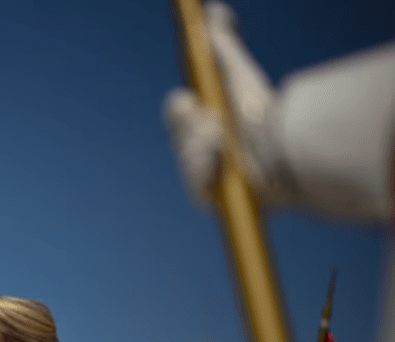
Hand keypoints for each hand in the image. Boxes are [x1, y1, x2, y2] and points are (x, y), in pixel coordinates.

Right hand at [165, 2, 394, 222]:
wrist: (283, 150)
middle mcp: (208, 149)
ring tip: (226, 142)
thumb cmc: (263, 112)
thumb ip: (222, 43)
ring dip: (203, 148)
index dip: (183, 108)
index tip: (193, 102)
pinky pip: (197, 186)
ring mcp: (210, 176)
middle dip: (193, 128)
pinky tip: (226, 166)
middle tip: (214, 123)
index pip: (179, 111)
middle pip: (179, 136)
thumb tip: (213, 11)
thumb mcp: (237, 72)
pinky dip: (208, 171)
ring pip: (186, 159)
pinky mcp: (214, 201)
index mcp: (209, 120)